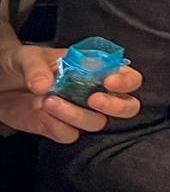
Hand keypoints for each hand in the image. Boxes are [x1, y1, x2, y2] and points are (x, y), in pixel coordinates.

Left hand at [0, 40, 142, 143]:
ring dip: (74, 114)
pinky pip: (69, 135)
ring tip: (47, 100)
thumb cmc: (19, 63)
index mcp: (96, 69)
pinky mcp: (58, 128)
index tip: (109, 80)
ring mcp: (78, 112)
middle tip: (93, 99)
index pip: (130, 78)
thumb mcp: (26, 55)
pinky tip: (40, 112)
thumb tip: (45, 86)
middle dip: (115, 106)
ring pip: (96, 123)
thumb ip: (36, 67)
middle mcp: (94, 92)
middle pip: (127, 107)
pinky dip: (56, 126)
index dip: (126, 81)